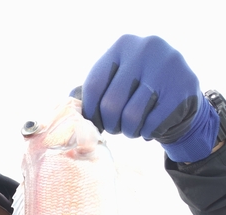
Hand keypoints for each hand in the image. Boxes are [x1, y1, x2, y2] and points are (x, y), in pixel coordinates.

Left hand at [72, 35, 219, 162]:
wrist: (182, 95)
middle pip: (111, 103)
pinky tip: (150, 128)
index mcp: (123, 45)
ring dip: (128, 131)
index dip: (90, 112)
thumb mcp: (116, 81)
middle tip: (115, 128)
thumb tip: (67, 108)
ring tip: (132, 129)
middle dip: (110, 124)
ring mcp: (167, 68)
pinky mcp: (183, 89)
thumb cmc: (139, 91)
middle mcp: (146, 50)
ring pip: (132, 117)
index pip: (93, 86)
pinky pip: (152, 124)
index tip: (94, 123)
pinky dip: (147, 133)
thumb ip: (93, 90)